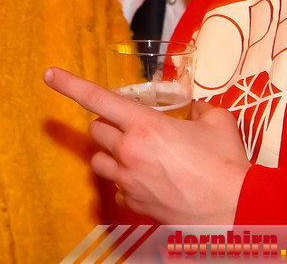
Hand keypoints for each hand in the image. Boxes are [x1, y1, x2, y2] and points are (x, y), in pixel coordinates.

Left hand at [43, 67, 249, 223]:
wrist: (237, 211)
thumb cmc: (227, 166)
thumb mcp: (218, 122)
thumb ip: (200, 110)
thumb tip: (196, 109)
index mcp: (145, 126)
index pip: (97, 98)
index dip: (70, 84)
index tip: (50, 75)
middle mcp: (129, 152)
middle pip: (97, 130)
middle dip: (109, 124)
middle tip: (133, 127)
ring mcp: (129, 181)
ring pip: (99, 160)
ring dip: (111, 153)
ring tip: (135, 153)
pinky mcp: (134, 204)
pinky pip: (116, 187)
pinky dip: (125, 181)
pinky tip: (147, 180)